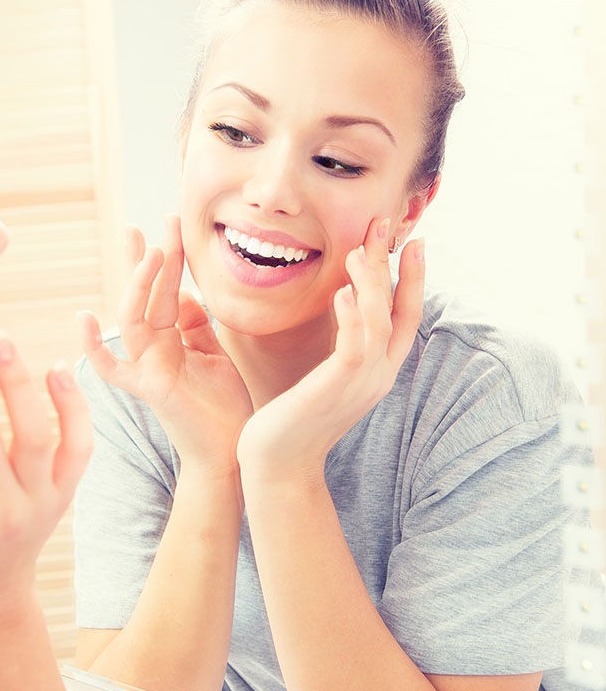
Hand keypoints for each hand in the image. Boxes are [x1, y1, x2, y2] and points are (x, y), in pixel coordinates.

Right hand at [79, 215, 251, 473]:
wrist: (233, 451)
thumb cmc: (224, 407)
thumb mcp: (213, 355)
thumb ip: (196, 326)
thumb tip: (185, 294)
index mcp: (170, 339)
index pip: (164, 290)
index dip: (165, 259)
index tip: (168, 224)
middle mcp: (154, 349)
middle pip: (144, 296)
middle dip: (147, 259)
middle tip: (148, 223)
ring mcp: (147, 367)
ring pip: (133, 318)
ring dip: (140, 284)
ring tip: (152, 251)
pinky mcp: (149, 388)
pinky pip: (113, 368)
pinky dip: (95, 347)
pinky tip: (84, 318)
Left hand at [238, 219, 424, 479]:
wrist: (278, 465)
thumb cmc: (292, 420)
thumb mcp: (323, 377)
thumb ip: (338, 346)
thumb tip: (341, 309)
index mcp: (375, 371)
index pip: (405, 317)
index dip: (412, 279)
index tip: (410, 241)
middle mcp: (378, 375)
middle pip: (399, 311)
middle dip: (395, 266)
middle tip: (386, 225)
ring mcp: (362, 383)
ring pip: (379, 322)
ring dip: (371, 283)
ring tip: (358, 250)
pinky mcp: (337, 388)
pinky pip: (354, 345)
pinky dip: (352, 316)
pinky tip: (341, 291)